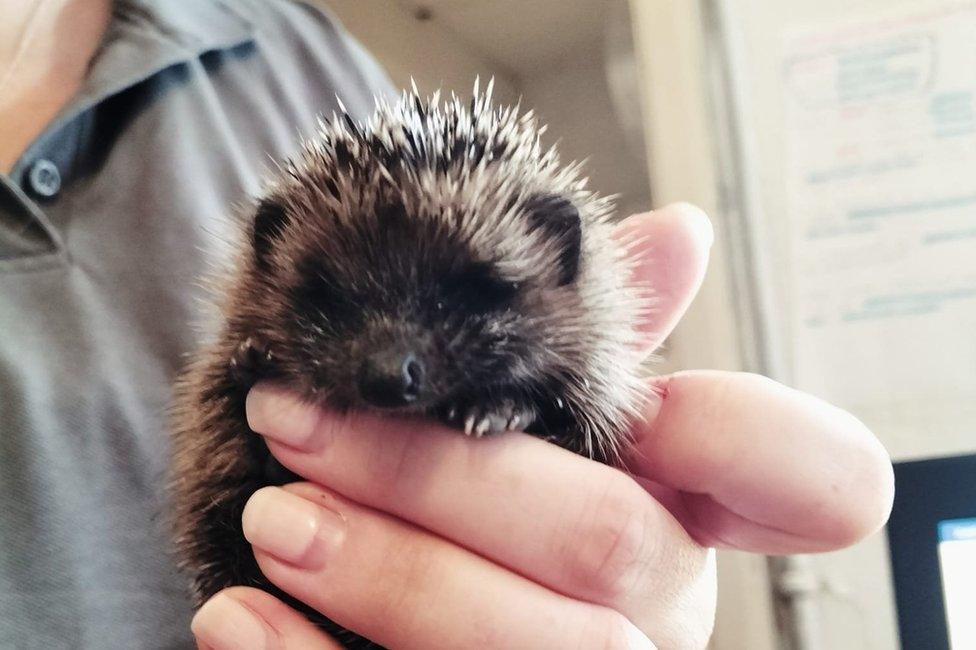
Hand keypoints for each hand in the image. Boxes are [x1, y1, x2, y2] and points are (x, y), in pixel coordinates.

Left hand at [190, 204, 893, 649]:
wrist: (408, 618)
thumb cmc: (485, 506)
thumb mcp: (544, 426)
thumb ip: (597, 343)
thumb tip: (680, 232)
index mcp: (688, 517)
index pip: (816, 482)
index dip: (761, 442)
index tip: (655, 410)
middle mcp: (657, 611)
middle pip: (610, 544)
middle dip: (449, 482)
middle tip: (301, 429)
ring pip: (535, 645)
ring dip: (386, 574)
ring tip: (272, 520)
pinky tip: (238, 614)